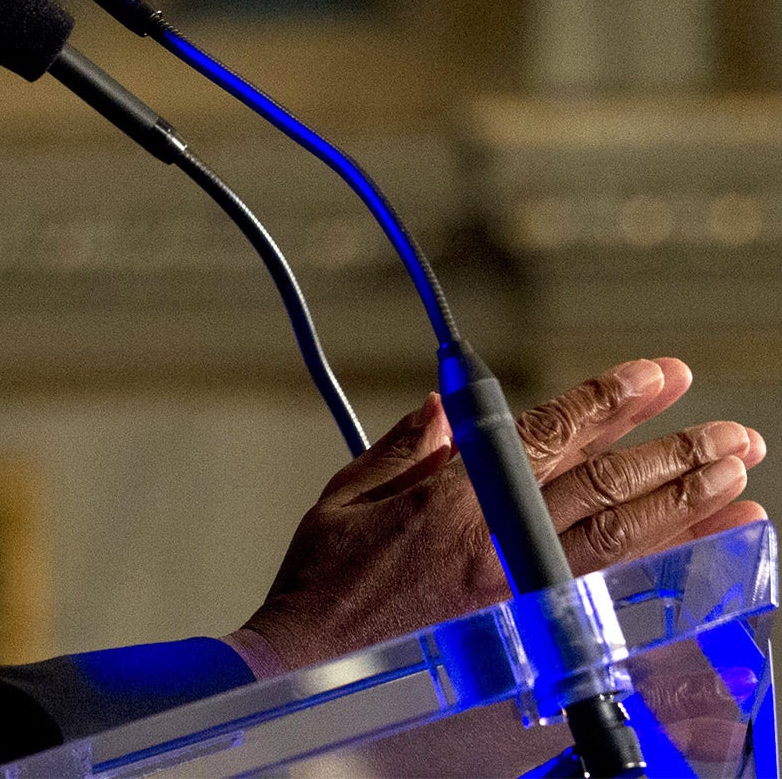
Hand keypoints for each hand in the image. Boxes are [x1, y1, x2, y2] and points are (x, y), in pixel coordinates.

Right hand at [233, 358, 766, 675]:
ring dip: (688, 507)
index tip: (661, 375)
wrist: (311, 672)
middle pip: (609, 484)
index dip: (612, 398)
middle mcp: (502, 542)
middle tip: (732, 434)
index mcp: (455, 496)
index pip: (552, 431)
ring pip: (628, 540)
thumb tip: (447, 406)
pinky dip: (667, 576)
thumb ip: (405, 447)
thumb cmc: (322, 591)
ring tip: (737, 483)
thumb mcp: (346, 497)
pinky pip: (619, 602)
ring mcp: (527, 596)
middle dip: (678, 451)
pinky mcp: (535, 641)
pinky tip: (703, 558)